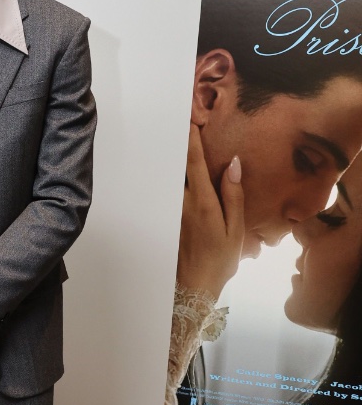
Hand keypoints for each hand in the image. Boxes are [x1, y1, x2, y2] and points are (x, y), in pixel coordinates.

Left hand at [176, 123, 243, 301]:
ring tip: (173, 137)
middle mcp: (183, 203)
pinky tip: (172, 169)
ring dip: (172, 158)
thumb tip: (233, 164)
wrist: (194, 287)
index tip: (189, 118)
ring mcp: (173, 211)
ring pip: (171, 178)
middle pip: (178, 166)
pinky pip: (171, 191)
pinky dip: (171, 176)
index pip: (194, 163)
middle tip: (177, 119)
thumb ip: (234, 195)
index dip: (191, 140)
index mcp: (202, 203)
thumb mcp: (235, 229)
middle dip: (178, 143)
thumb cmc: (220, 260)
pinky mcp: (169, 218)